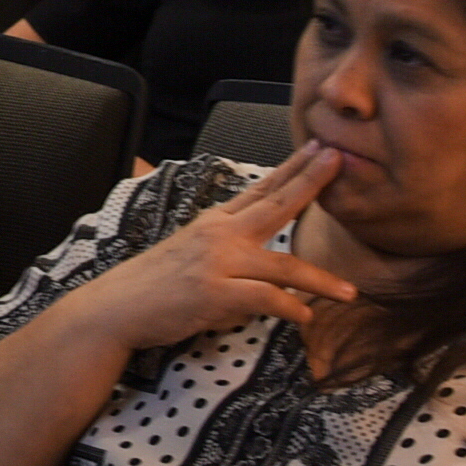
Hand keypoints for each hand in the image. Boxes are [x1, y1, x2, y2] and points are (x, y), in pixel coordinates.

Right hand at [76, 145, 354, 356]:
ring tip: (349, 293)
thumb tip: (257, 254)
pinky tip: (305, 318)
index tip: (319, 147)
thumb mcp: (189, 251)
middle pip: (275, 205)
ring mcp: (217, 264)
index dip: (293, 168)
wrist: (115, 308)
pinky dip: (289, 309)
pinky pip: (264, 300)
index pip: (261, 189)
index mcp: (215, 222)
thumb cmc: (153, 285)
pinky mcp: (215, 294)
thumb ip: (225, 246)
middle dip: (311, 182)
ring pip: (283, 266)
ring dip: (320, 281)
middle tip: (339, 161)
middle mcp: (219, 235)